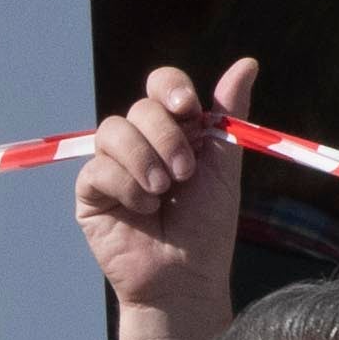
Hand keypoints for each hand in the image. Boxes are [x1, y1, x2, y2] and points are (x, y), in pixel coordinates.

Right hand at [74, 55, 260, 331]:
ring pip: (113, 131)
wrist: (185, 277)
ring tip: (162, 192)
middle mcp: (140, 143)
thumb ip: (228, 115)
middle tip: (184, 173)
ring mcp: (113, 166)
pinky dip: (126, 186)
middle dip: (165, 136)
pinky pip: (98, 168)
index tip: (188, 109)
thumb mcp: (224, 167)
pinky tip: (143, 209)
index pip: (160, 86)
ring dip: (144, 160)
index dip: (170, 88)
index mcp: (173, 131)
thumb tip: (247, 62)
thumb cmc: (206, 227)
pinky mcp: (91, 192)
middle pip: (139, 108)